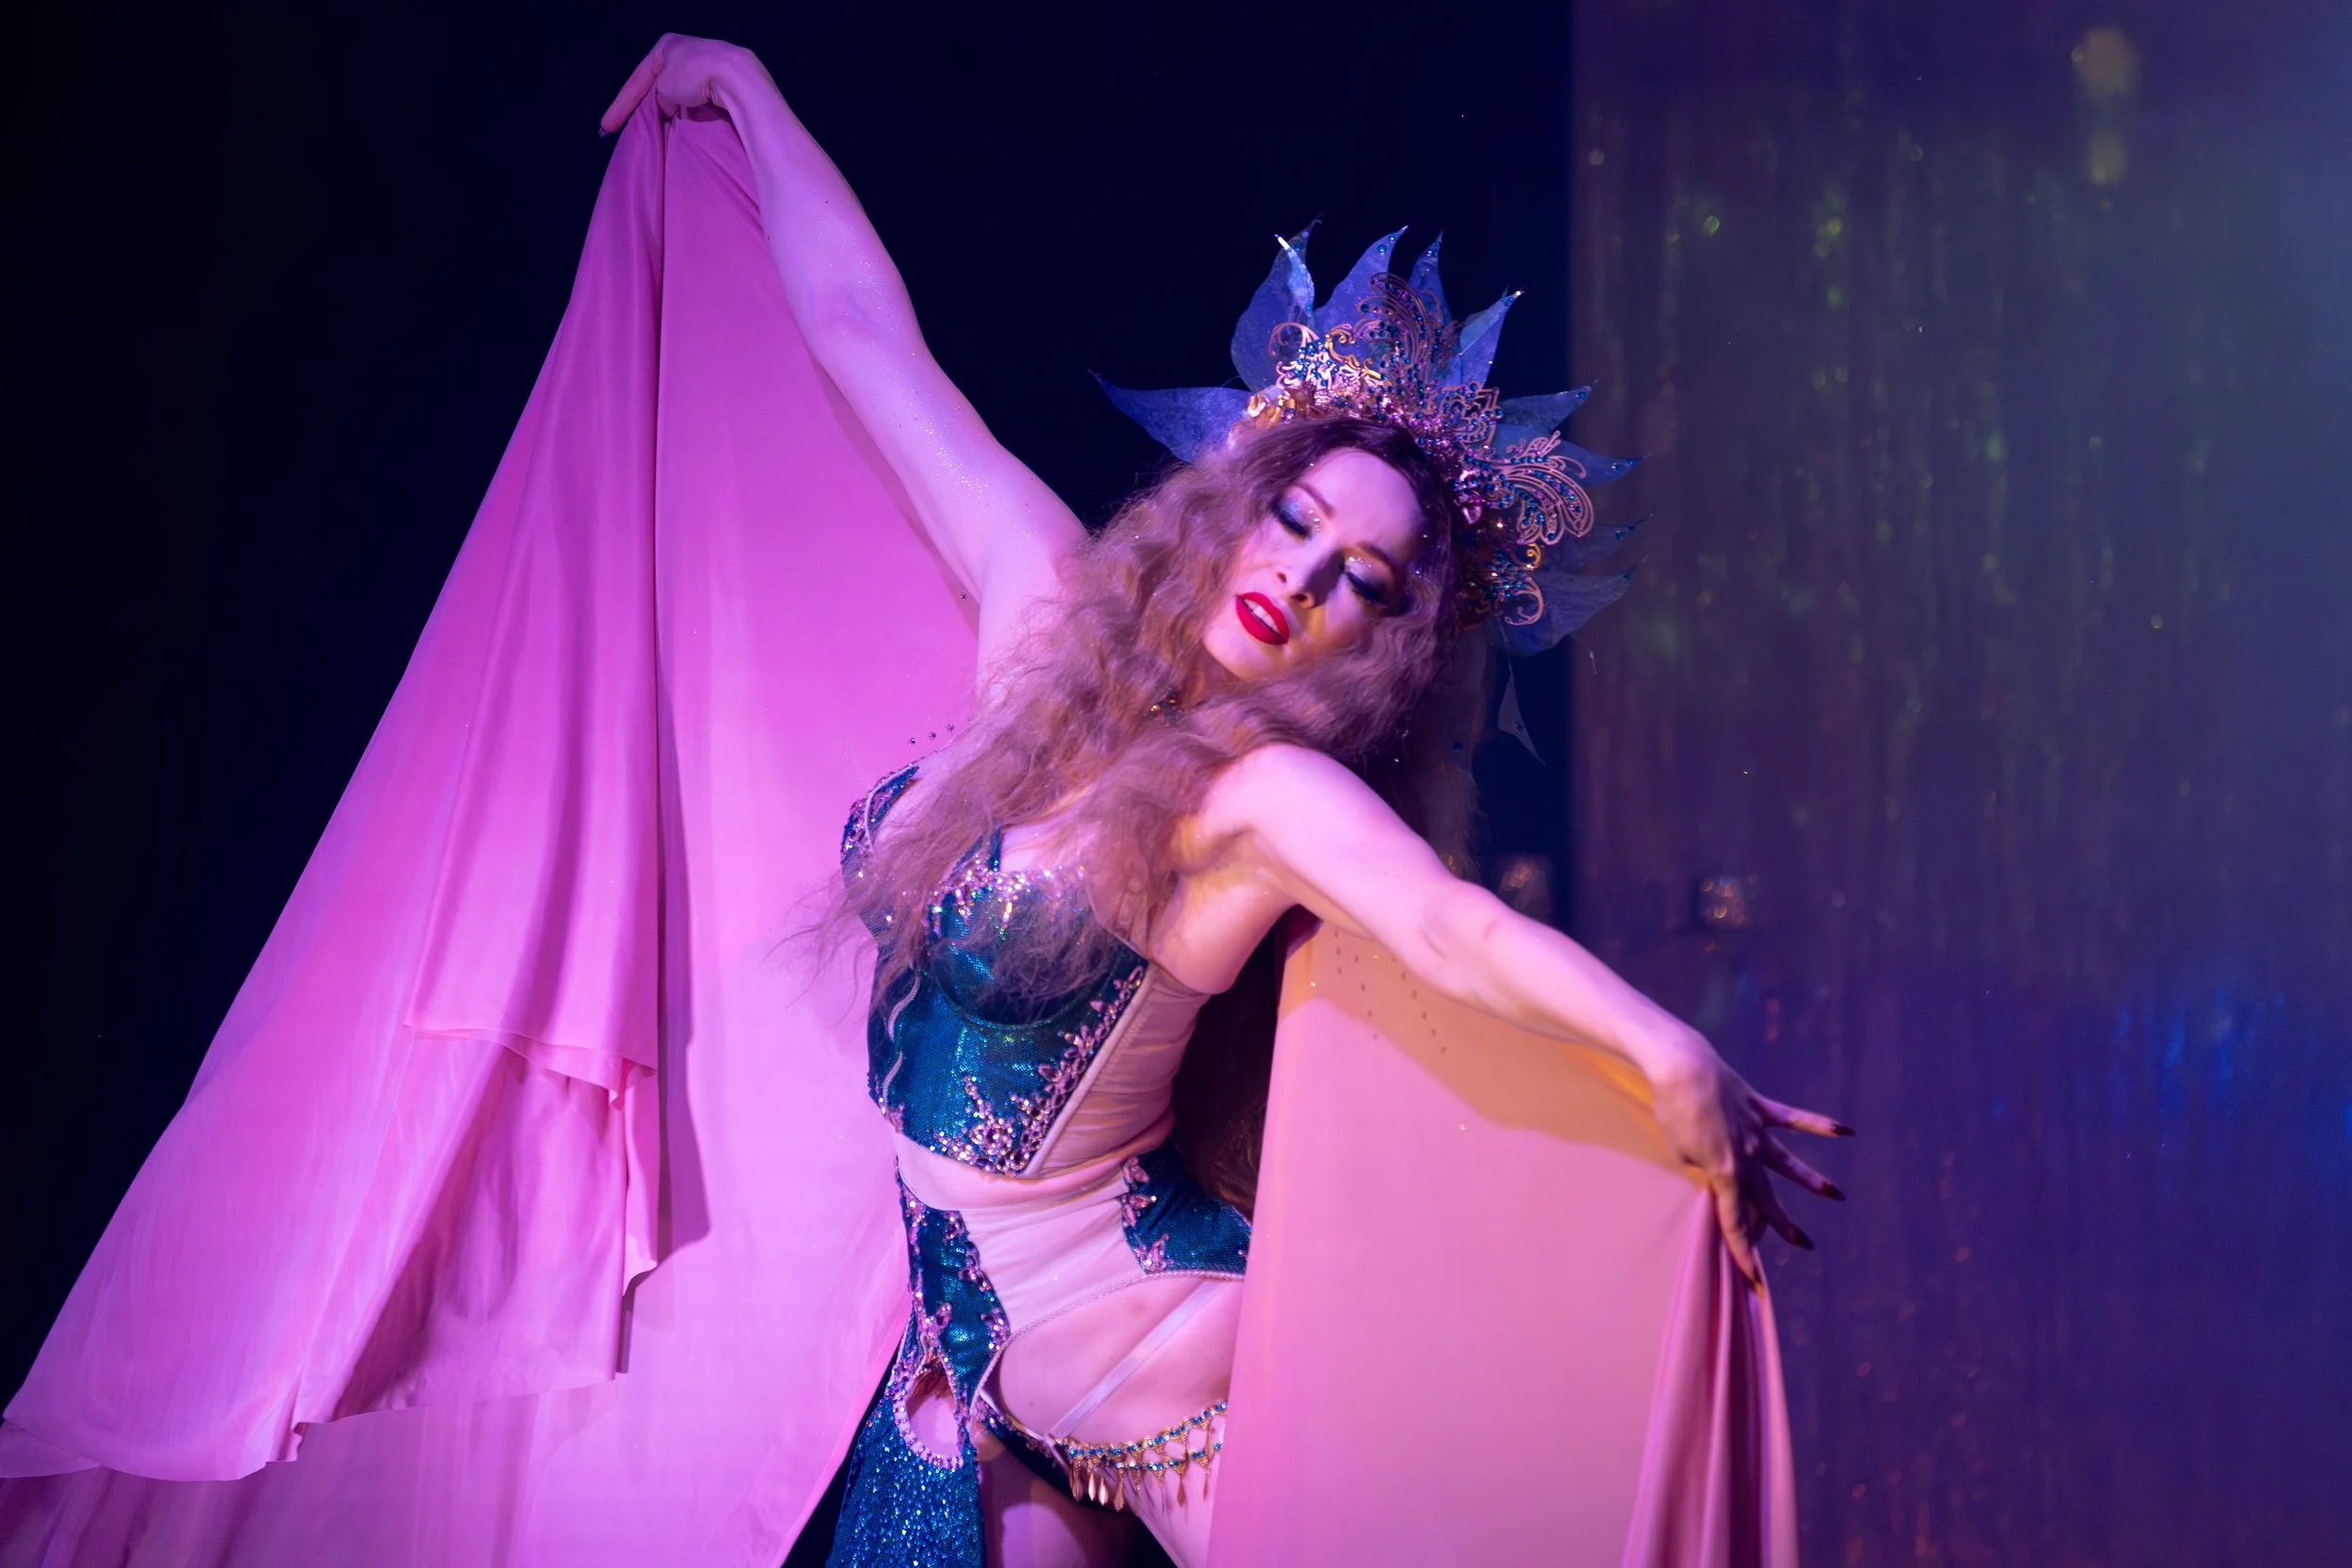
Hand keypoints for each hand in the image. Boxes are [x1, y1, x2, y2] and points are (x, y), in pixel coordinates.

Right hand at [599, 34, 768, 133]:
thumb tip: (668, 107)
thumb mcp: (663, 85)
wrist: (737, 79)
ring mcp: (708, 66)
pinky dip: (691, 114)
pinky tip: (685, 128)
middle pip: (660, 86)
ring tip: (659, 134)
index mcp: (666, 46)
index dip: (620, 106)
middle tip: (633, 130)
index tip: (605, 127)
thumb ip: (659, 97)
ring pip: (681, 95)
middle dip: (648, 107)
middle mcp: (687, 52)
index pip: (637, 79)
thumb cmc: (693, 75)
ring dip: (671, 112)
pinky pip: (700, 101)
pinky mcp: (725, 81)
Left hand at [1647, 1038, 1849, 1290]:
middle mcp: (1747, 1156)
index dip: (1744, 1252)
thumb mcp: (1679, 1150)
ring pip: (1787, 1163)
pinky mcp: (1759, 1107)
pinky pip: (1793, 1118)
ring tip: (1837, 1195)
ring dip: (1811, 1180)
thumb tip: (1714, 1168)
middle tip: (1803, 1244)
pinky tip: (1845, 1130)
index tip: (1755, 1278)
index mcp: (1724, 1173)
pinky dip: (1818, 1124)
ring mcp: (1756, 1131)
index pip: (1735, 1221)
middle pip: (1765, 1199)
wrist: (1681, 1068)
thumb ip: (1699, 1165)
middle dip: (1781, 1225)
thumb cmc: (1672, 1110)